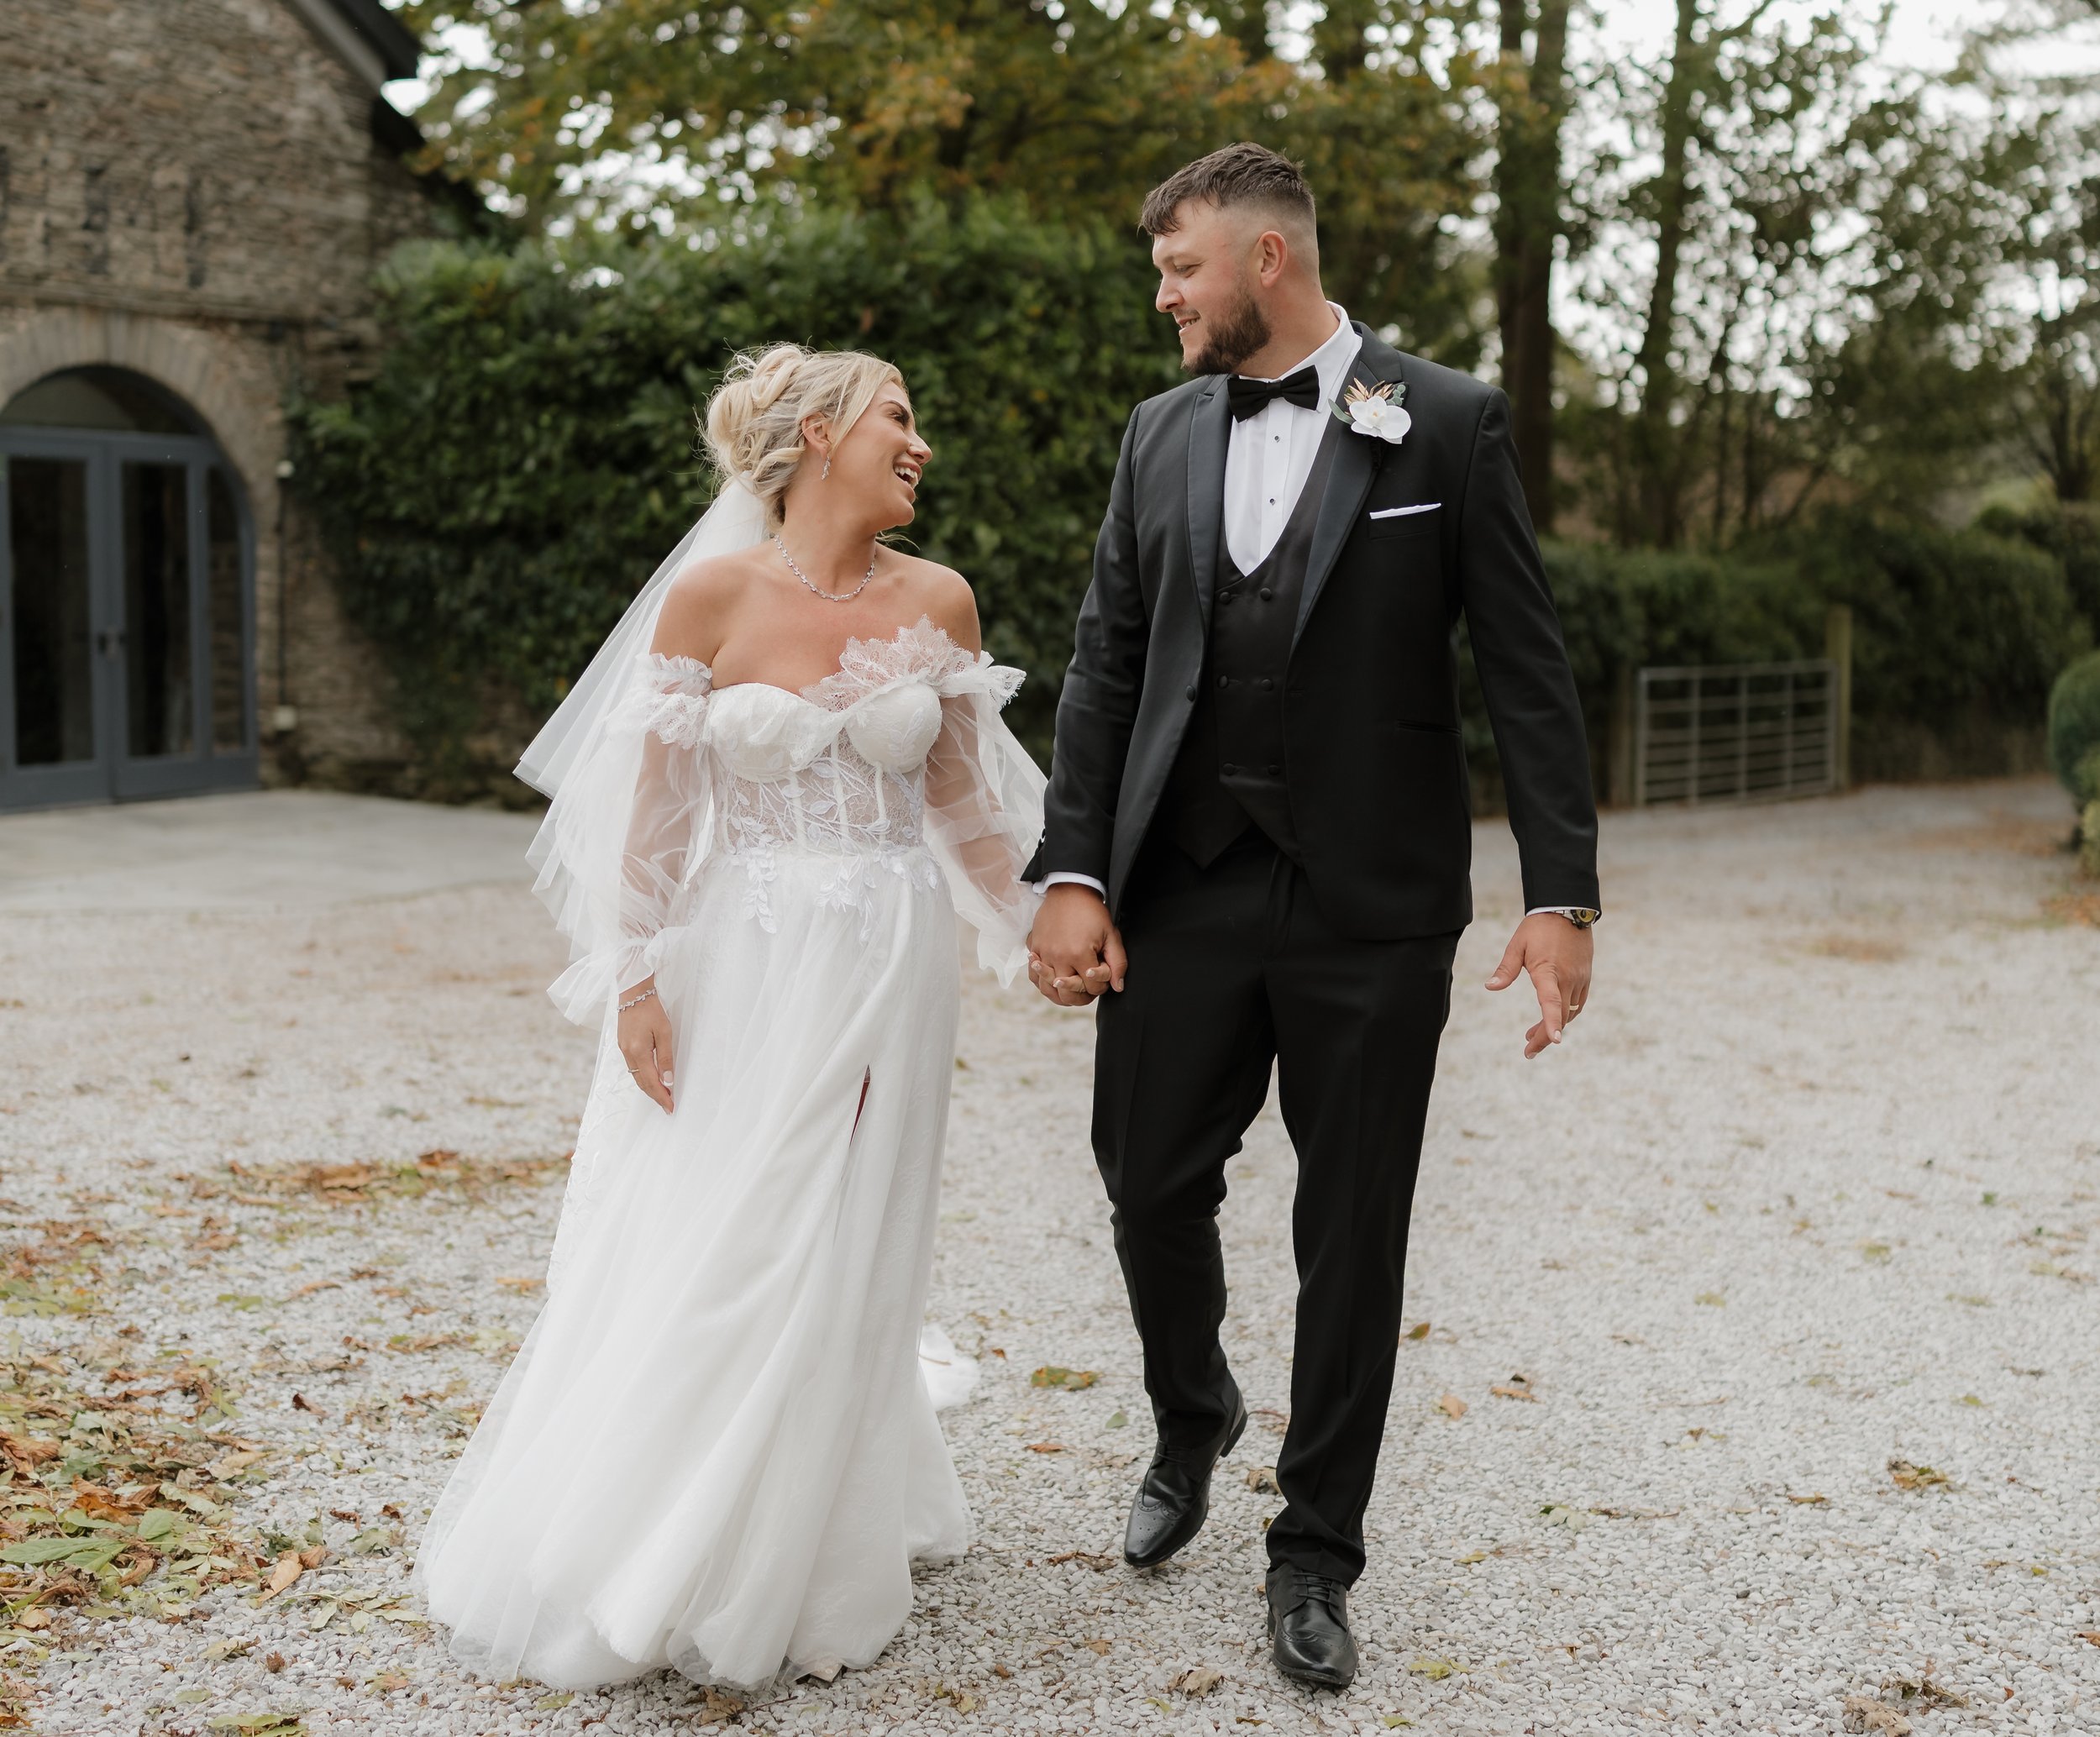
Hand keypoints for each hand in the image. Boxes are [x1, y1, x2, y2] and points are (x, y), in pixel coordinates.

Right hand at [617, 978, 675, 1111]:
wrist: (633, 993)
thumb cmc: (651, 1010)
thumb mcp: (664, 1032)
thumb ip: (665, 1057)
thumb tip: (668, 1081)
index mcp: (638, 1052)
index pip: (651, 1082)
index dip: (661, 1097)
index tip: (670, 1107)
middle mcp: (628, 1054)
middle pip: (642, 1083)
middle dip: (655, 1096)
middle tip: (668, 1106)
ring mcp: (623, 1050)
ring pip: (636, 1077)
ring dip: (649, 1088)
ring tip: (663, 1096)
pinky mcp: (623, 1046)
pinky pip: (633, 1068)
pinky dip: (643, 1077)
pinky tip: (652, 1079)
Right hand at [1025, 884, 1127, 1005]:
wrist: (1069, 890)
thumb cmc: (1092, 912)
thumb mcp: (1111, 935)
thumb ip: (1117, 963)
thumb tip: (1118, 987)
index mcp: (1079, 954)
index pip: (1091, 987)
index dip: (1101, 987)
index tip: (1103, 978)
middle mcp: (1058, 957)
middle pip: (1068, 994)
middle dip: (1082, 997)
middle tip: (1088, 991)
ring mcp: (1043, 953)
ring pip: (1047, 990)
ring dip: (1060, 996)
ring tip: (1071, 991)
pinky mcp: (1033, 948)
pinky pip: (1033, 977)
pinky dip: (1042, 984)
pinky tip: (1053, 981)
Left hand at [1484, 913, 1593, 1059]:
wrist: (1569, 908)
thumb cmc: (1539, 927)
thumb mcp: (1518, 945)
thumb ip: (1505, 969)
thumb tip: (1490, 987)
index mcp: (1549, 971)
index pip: (1551, 1002)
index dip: (1551, 1022)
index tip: (1553, 1041)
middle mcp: (1568, 978)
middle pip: (1560, 1016)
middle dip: (1544, 1035)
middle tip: (1528, 1051)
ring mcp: (1580, 978)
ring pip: (1570, 1012)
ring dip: (1554, 1026)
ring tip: (1533, 1036)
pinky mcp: (1586, 976)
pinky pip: (1578, 1002)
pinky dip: (1565, 1014)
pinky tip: (1554, 1017)